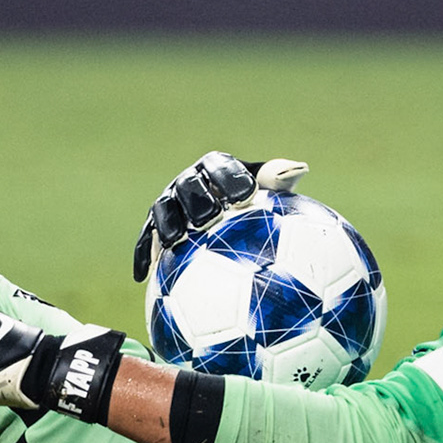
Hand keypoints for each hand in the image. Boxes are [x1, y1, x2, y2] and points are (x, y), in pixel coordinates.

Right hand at [132, 153, 309, 281]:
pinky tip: (142, 276)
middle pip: (187, 186)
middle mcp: (187, 183)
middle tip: (211, 217)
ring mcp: (169, 205)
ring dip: (168, 224)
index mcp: (214, 170)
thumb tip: (300, 169)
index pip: (218, 166)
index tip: (246, 195)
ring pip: (163, 210)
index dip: (229, 178)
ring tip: (175, 241)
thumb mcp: (267, 198)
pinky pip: (146, 241)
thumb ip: (279, 184)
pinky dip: (143, 255)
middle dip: (197, 199)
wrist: (225, 228)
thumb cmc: (253, 212)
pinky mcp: (155, 230)